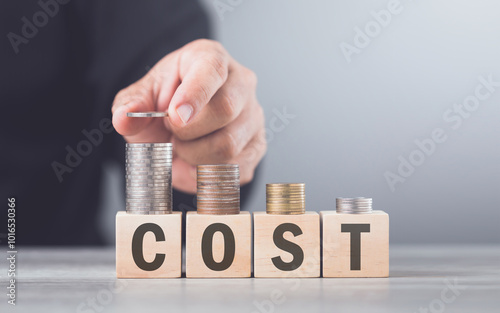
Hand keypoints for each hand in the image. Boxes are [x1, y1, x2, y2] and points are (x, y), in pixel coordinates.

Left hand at [112, 39, 265, 193]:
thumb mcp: (144, 97)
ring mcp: (253, 116)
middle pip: (225, 111)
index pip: (212, 71)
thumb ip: (131, 105)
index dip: (195, 94)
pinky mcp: (257, 146)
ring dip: (193, 156)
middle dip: (187, 132)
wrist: (184, 122)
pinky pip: (235, 170)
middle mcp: (241, 83)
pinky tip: (195, 162)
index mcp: (211, 58)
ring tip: (183, 146)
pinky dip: (206, 174)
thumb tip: (124, 118)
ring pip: (229, 146)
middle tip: (171, 132)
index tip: (175, 115)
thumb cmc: (168, 102)